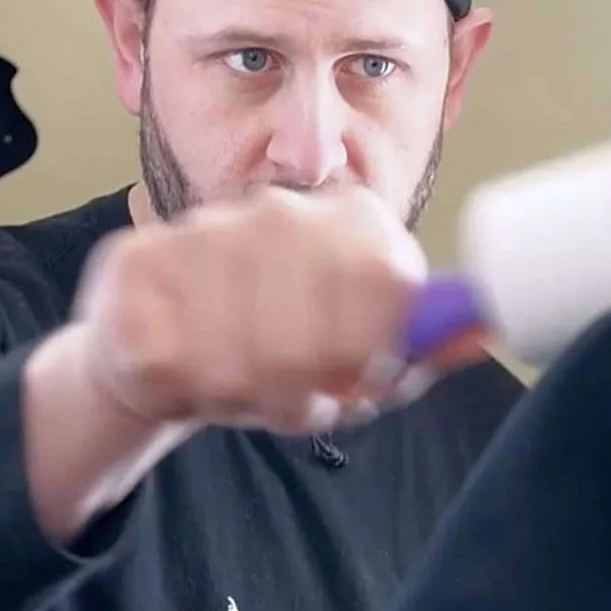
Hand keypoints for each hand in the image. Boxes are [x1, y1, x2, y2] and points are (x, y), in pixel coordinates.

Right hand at [70, 188, 428, 433]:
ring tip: (251, 389)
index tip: (363, 383)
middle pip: (312, 337)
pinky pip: (177, 357)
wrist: (165, 344)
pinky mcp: (136, 263)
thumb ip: (421, 348)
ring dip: (252, 396)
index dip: (376, 357)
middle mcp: (280, 209)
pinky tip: (197, 375)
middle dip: (309, 392)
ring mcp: (205, 230)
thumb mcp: (368, 359)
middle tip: (304, 401)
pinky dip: (193, 388)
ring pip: (242, 356)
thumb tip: (473, 332)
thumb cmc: (282, 355)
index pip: (385, 286)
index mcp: (354, 219)